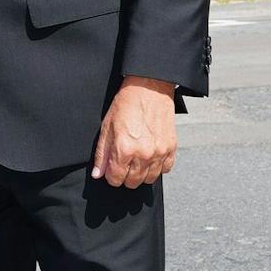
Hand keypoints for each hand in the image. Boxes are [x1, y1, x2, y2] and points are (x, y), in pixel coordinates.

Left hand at [91, 76, 177, 190]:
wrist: (149, 88)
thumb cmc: (127, 104)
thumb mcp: (107, 127)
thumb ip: (102, 154)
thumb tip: (98, 173)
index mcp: (125, 149)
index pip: (116, 179)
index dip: (112, 176)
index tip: (112, 170)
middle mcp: (143, 154)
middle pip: (133, 182)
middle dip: (125, 177)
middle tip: (123, 165)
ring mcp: (159, 152)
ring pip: (150, 179)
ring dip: (142, 174)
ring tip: (137, 162)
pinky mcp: (171, 148)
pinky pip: (165, 169)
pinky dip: (158, 167)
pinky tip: (151, 158)